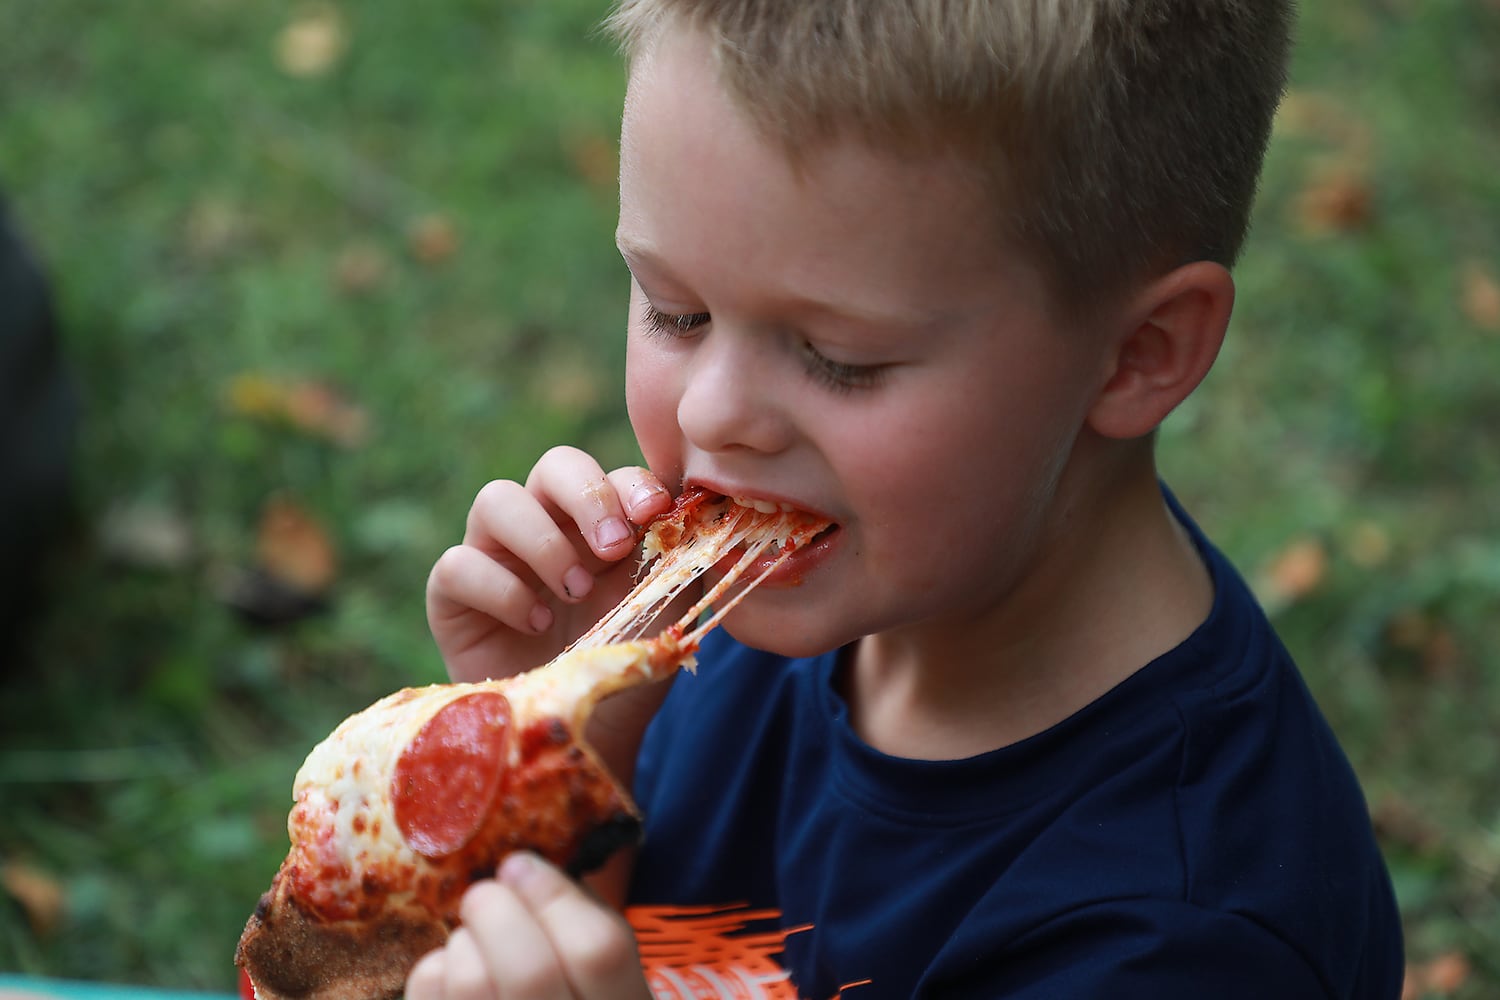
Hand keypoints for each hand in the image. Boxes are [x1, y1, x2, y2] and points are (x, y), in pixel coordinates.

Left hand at [406, 853, 650, 999]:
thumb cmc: (571, 995)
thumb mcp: (605, 969)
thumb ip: (580, 921)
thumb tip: (524, 871)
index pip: (599, 950)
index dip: (554, 896)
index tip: (522, 865)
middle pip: (530, 971)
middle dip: (497, 911)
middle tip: (485, 893)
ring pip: (471, 984)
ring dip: (464, 942)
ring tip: (474, 939)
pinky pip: (430, 997)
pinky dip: (435, 971)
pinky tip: (454, 971)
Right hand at [427, 446, 673, 684]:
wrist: (585, 734)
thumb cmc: (623, 664)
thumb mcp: (667, 611)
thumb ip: (678, 559)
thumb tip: (688, 512)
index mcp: (602, 524)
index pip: (612, 474)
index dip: (630, 483)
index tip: (652, 513)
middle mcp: (547, 528)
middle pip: (553, 466)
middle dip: (586, 495)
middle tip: (612, 546)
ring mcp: (496, 557)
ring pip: (496, 500)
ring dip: (542, 540)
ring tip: (575, 592)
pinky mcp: (453, 596)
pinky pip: (457, 563)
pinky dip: (502, 590)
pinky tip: (536, 624)